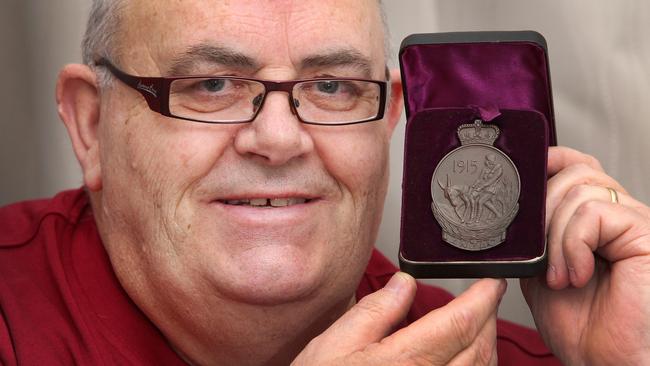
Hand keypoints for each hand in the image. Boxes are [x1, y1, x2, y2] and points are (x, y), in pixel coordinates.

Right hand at [293, 274, 505, 365]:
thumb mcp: (335, 344)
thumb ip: (376, 311)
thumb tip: (405, 283)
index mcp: (405, 364)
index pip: (460, 324)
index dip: (482, 298)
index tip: (491, 282)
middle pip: (479, 348)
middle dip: (487, 317)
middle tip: (485, 296)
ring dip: (485, 343)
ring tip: (478, 321)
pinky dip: (476, 365)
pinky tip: (465, 356)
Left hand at [521, 146, 649, 364]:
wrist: (606, 359)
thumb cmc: (582, 326)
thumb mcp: (540, 272)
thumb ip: (534, 238)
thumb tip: (511, 210)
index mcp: (595, 220)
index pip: (578, 166)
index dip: (551, 160)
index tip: (522, 174)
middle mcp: (619, 215)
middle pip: (576, 172)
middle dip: (542, 209)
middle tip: (539, 255)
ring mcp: (634, 222)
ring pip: (580, 190)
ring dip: (555, 237)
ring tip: (559, 276)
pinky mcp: (645, 234)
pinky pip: (594, 213)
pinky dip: (573, 244)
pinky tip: (577, 275)